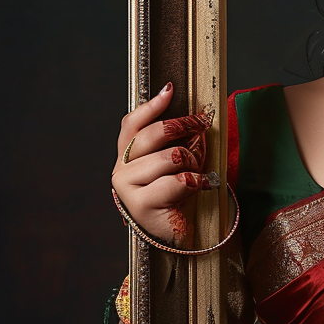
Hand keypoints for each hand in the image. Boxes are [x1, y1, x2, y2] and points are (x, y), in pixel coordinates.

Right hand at [110, 83, 216, 245]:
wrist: (179, 234)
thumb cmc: (179, 195)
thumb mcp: (179, 162)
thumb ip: (178, 140)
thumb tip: (195, 117)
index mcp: (128, 156)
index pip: (133, 124)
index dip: (151, 106)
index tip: (170, 90)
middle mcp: (122, 170)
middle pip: (153, 135)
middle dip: (184, 126)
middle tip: (202, 125)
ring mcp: (127, 189)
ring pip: (170, 157)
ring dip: (193, 161)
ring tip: (198, 172)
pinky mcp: (140, 206)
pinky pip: (177, 181)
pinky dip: (195, 181)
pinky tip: (200, 186)